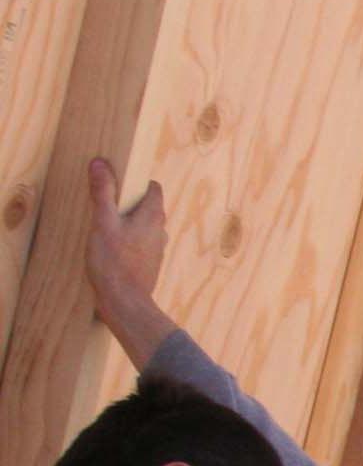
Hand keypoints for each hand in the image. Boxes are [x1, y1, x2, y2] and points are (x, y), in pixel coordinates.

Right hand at [85, 158, 165, 314]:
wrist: (125, 302)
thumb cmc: (114, 262)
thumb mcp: (103, 222)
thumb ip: (103, 192)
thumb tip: (100, 163)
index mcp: (153, 217)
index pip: (154, 188)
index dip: (137, 181)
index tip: (118, 181)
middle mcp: (160, 231)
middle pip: (149, 206)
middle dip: (130, 200)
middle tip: (107, 200)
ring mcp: (157, 249)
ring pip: (145, 226)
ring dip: (129, 220)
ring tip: (106, 223)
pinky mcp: (149, 263)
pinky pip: (141, 242)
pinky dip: (129, 237)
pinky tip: (111, 245)